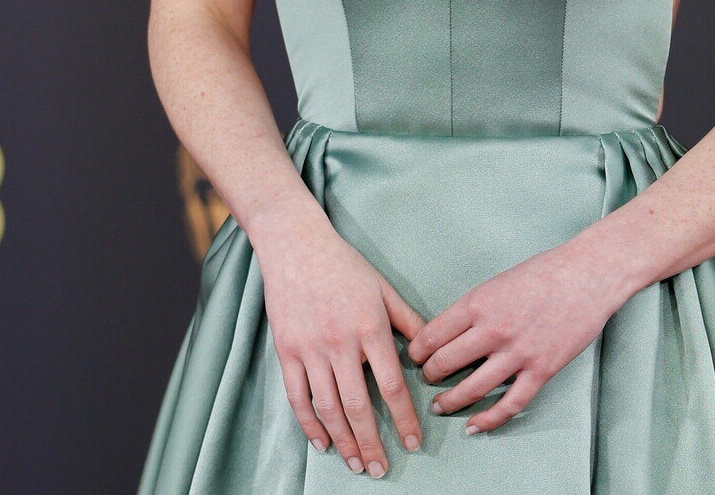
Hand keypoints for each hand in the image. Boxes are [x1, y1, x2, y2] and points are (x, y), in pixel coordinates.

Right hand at [257, 216, 426, 475]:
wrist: (295, 244)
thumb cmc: (344, 265)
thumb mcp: (384, 288)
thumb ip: (408, 321)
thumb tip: (428, 353)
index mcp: (370, 328)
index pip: (392, 386)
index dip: (404, 419)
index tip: (414, 443)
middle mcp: (340, 343)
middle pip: (358, 407)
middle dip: (372, 443)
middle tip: (381, 469)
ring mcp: (309, 349)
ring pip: (328, 408)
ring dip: (343, 442)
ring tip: (355, 464)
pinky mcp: (286, 351)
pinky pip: (298, 397)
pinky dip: (309, 425)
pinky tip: (322, 443)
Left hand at [408, 242, 631, 433]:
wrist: (589, 275)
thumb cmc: (545, 272)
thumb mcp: (498, 281)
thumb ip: (475, 308)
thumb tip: (451, 333)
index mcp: (478, 303)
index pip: (431, 335)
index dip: (417, 351)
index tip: (416, 357)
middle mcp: (493, 330)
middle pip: (445, 364)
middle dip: (430, 376)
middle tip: (428, 379)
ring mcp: (517, 353)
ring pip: (471, 389)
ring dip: (450, 401)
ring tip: (440, 405)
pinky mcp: (540, 371)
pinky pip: (508, 404)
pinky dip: (488, 420)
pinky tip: (474, 426)